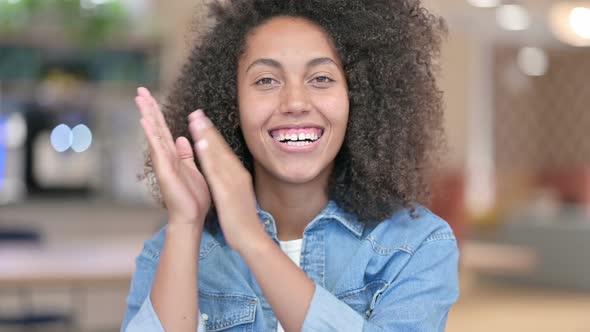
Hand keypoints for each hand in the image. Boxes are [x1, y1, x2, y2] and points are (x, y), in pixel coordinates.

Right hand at [135, 87, 210, 224]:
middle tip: (140, 89)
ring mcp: (163, 163)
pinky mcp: (164, 171)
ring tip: (140, 98)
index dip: (158, 112)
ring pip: (154, 134)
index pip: (164, 129)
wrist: (192, 217)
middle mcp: (166, 156)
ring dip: (147, 115)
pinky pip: (157, 150)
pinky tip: (144, 122)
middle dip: (149, 108)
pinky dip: (151, 135)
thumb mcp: (193, 170)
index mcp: (174, 155)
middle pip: (156, 127)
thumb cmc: (193, 197)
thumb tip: (182, 138)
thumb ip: (186, 154)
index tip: (151, 96)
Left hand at [187, 109, 264, 250]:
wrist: (251, 237)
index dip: (211, 134)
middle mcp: (236, 173)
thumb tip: (224, 170)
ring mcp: (233, 181)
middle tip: (196, 111)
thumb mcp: (236, 194)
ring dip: (206, 135)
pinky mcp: (227, 191)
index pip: (223, 151)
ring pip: (217, 154)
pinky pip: (215, 170)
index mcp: (237, 174)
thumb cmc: (242, 218)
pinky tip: (201, 144)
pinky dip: (208, 156)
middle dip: (207, 129)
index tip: (202, 120)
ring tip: (196, 120)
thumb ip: (230, 180)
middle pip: (220, 148)